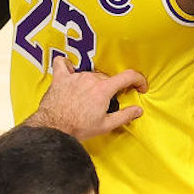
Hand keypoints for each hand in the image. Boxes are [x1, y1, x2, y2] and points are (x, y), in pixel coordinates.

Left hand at [28, 55, 147, 140]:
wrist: (53, 129)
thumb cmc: (77, 128)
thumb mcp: (105, 125)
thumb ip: (124, 116)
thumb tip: (138, 110)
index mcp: (103, 89)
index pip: (129, 76)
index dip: (139, 80)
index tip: (140, 87)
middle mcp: (90, 78)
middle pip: (108, 78)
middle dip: (111, 89)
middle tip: (106, 104)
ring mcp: (74, 76)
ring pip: (90, 74)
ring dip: (93, 83)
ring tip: (87, 97)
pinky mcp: (60, 78)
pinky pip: (63, 64)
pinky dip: (67, 66)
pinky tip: (69, 72)